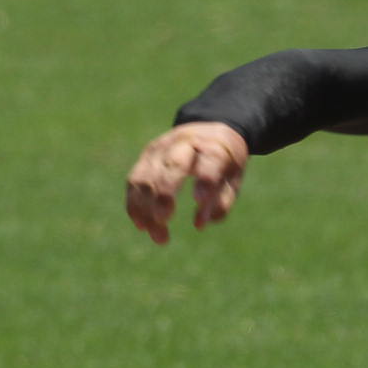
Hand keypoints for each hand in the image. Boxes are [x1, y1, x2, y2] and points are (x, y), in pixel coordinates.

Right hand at [124, 122, 250, 244]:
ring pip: (149, 176)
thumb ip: (222, 200)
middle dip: (165, 193)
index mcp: (213, 145)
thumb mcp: (233, 178)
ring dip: (148, 208)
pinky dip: (135, 205)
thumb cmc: (224, 162)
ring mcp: (161, 149)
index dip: (204, 180)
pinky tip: (142, 226)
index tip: (199, 201)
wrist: (208, 130)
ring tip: (160, 237)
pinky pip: (135, 181)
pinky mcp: (145, 157)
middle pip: (173, 165)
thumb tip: (199, 223)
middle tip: (165, 220)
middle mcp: (184, 143)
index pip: (210, 160)